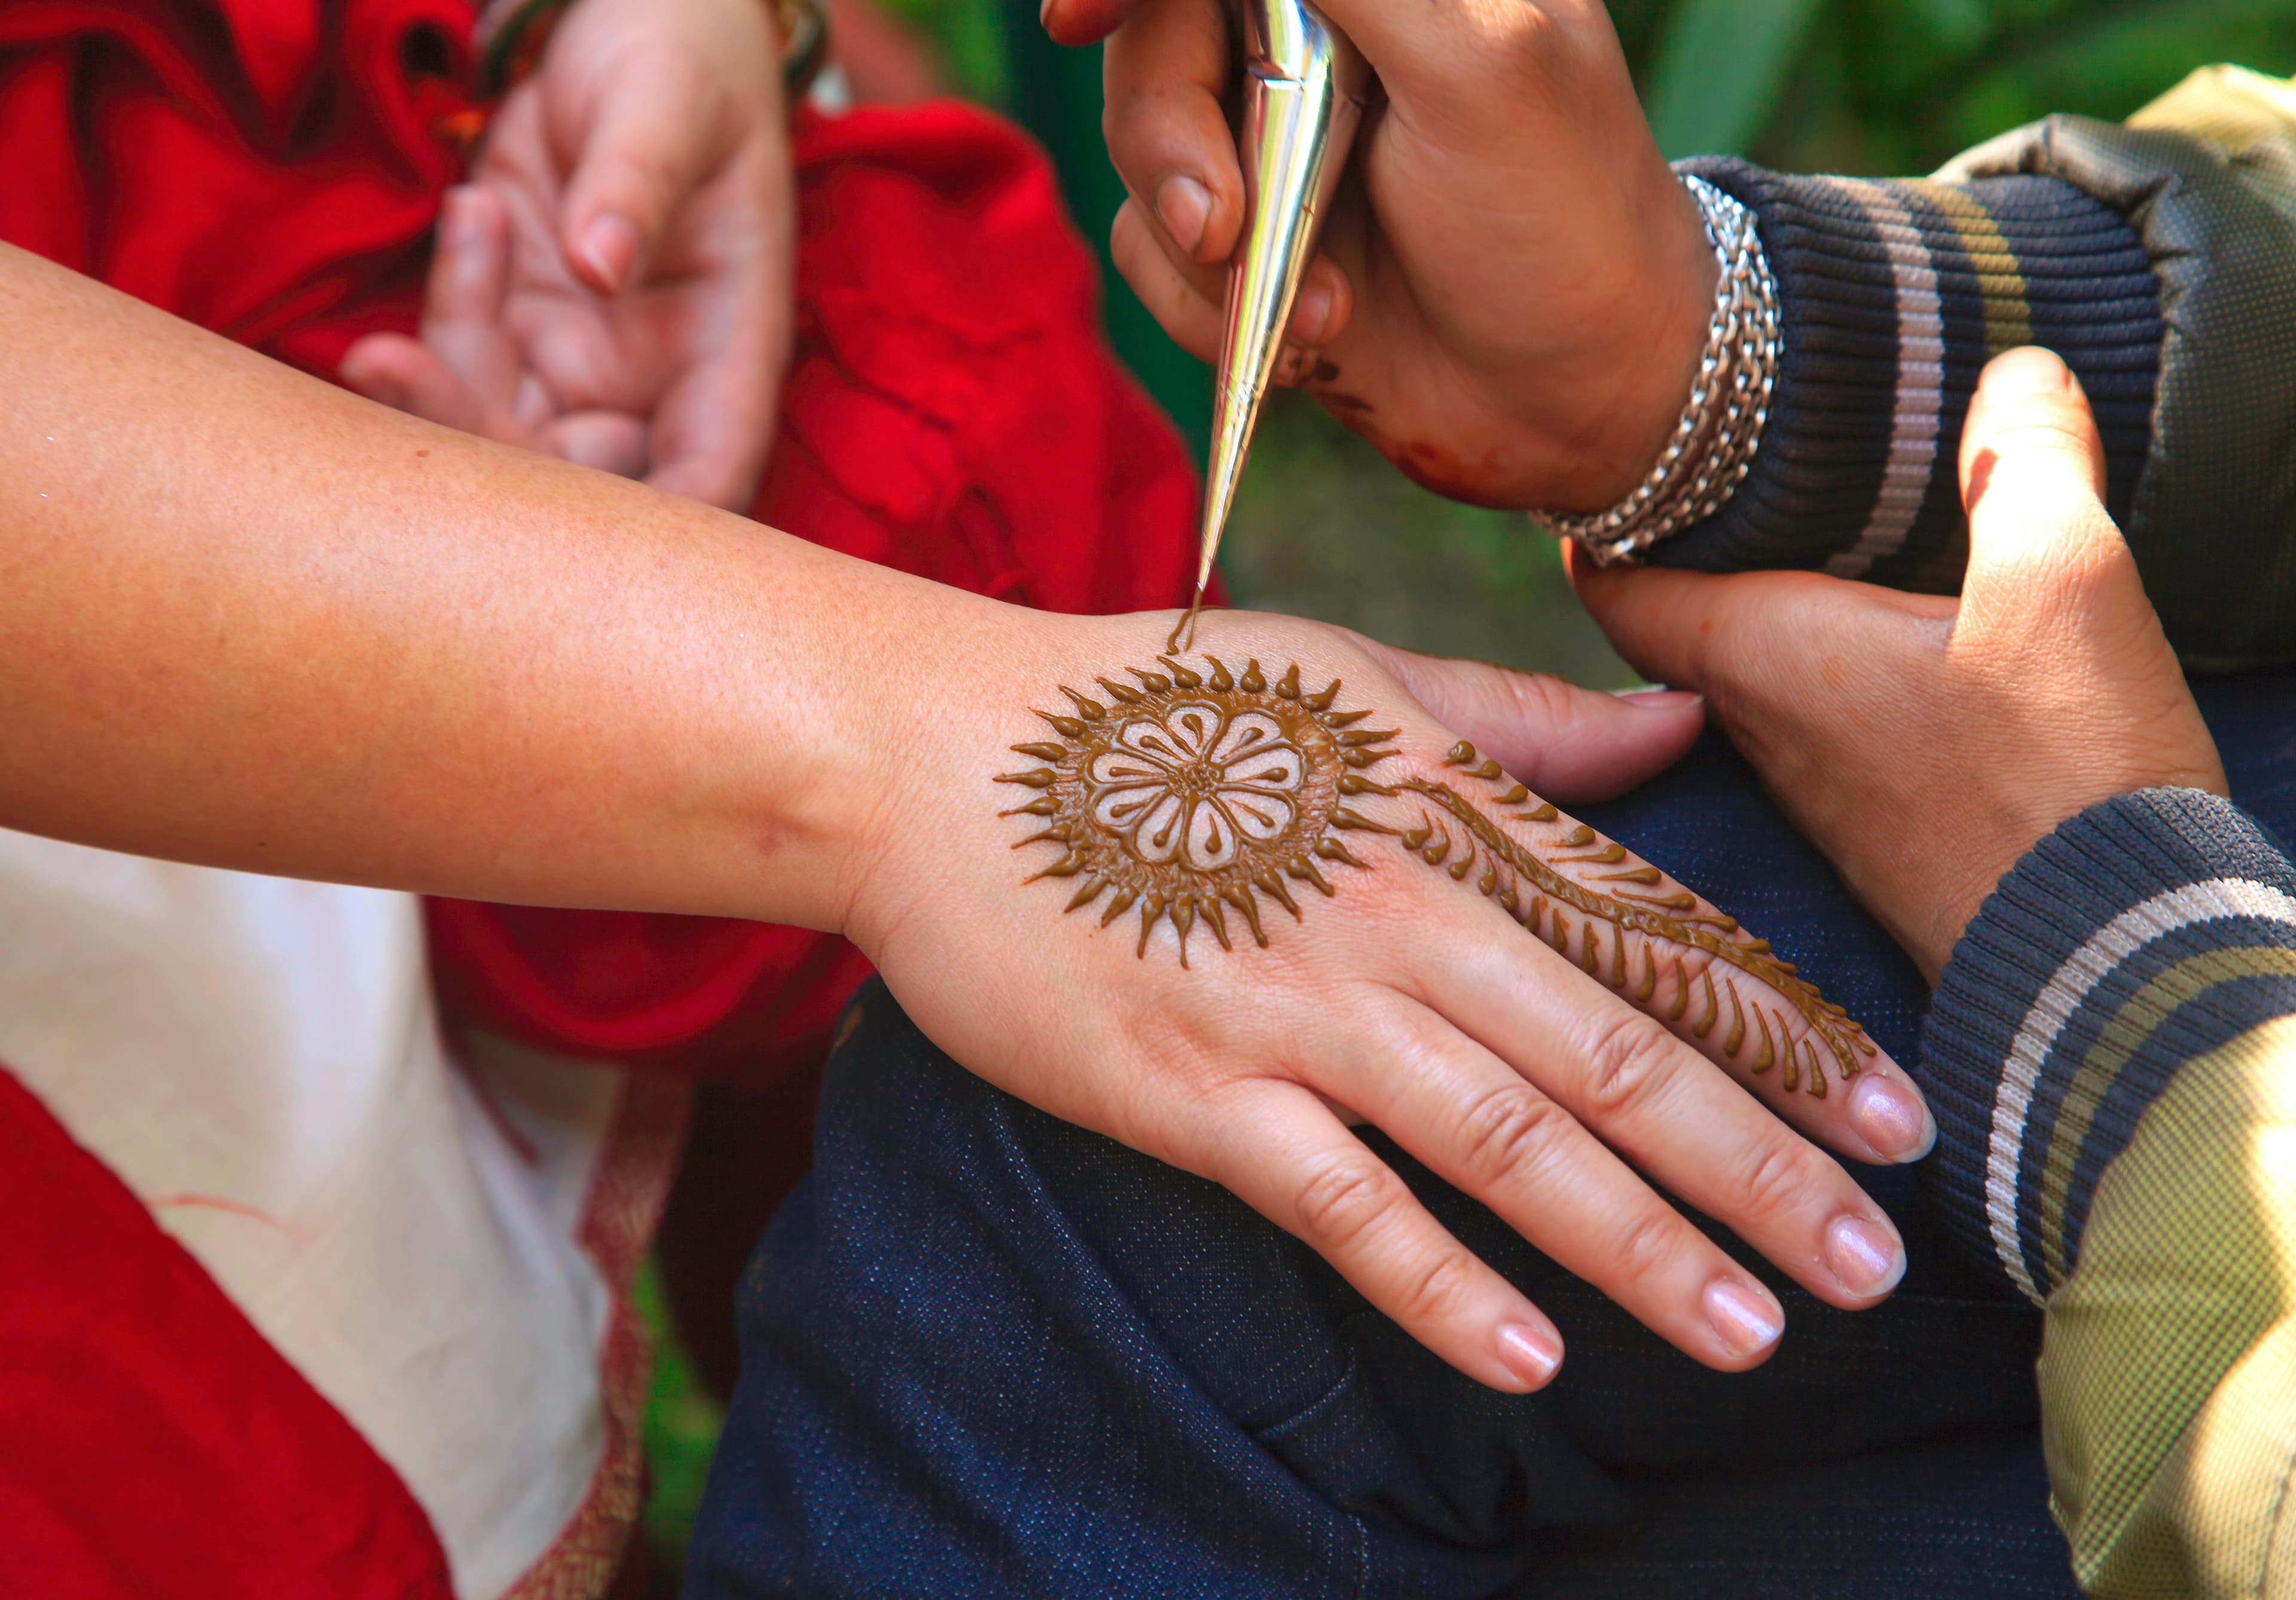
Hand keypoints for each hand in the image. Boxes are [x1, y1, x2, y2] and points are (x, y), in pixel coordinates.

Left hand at [341, 0, 793, 508]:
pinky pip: (460, 360)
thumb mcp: (670, 102)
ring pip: (503, 433)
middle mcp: (658, 377)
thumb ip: (638, 178)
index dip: (651, 533)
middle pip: (581, 480)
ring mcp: (582, 356)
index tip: (559, 534)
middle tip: (394, 365)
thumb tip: (603, 264)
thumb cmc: (682, 54)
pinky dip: (444, 307)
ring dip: (439, 379)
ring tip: (448, 247)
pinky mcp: (516, 320)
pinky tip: (474, 208)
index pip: (707, 477)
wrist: (627, 9)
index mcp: (731, 346)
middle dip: (485, 447)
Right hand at [836, 606, 1936, 1390]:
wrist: (939, 757)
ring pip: (1508, 1140)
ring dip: (1641, 1244)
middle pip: (1615, 1055)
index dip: (1790, 1035)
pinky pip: (1342, 1204)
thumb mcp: (1344, 676)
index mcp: (1446, 810)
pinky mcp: (1194, 1093)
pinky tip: (1533, 1355)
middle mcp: (1398, 913)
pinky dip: (1441, 1281)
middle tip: (1879, 1266)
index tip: (1902, 1122)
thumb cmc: (1148, 710)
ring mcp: (1297, 1009)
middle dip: (1762, 1167)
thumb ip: (1517, 720)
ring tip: (1754, 1331)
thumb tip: (1676, 718)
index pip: (1655, 937)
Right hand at [1046, 0, 1711, 509]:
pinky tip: (1310, 338)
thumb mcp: (1476, 61)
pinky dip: (1208, 310)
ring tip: (1324, 306)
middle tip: (1223, 225)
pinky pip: (1151, 253)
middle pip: (1153, 41)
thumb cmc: (1561, 221)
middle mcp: (1318, 39)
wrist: (1583, 401)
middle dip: (1171, 140)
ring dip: (1205, 249)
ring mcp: (1276, 144)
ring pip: (1139, 152)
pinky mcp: (1250, 244)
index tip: (1075, 17)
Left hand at [1573, 348, 2228, 982]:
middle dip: (1688, 543)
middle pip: (1678, 619)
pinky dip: (1837, 662)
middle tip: (1712, 464)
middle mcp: (1760, 728)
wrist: (2110, 966)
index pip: (1613, 582)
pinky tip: (1899, 632)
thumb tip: (2011, 368)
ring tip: (1807, 523)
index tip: (1601, 454)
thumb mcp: (2062, 582)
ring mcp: (1817, 788)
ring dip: (1768, 602)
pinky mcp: (1882, 828)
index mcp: (1759, 655)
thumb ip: (2026, 460)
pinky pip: (1827, 720)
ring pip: (1754, 672)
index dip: (1599, 513)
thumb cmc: (2062, 778)